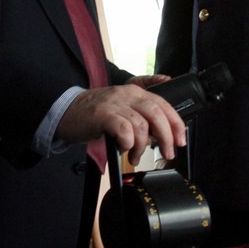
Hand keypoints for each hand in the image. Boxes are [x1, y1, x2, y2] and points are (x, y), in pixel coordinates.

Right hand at [56, 83, 185, 164]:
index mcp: (135, 92)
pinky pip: (124, 129)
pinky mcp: (102, 115)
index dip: (175, 122)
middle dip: (166, 135)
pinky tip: (122, 148)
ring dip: (142, 145)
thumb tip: (161, 133)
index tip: (181, 139)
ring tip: (135, 155)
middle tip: (167, 152)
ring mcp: (114, 104)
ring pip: (141, 124)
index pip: (163, 104)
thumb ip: (142, 114)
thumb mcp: (123, 108)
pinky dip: (127, 143)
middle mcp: (127, 94)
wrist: (67, 111)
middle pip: (156, 113)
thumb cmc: (96, 114)